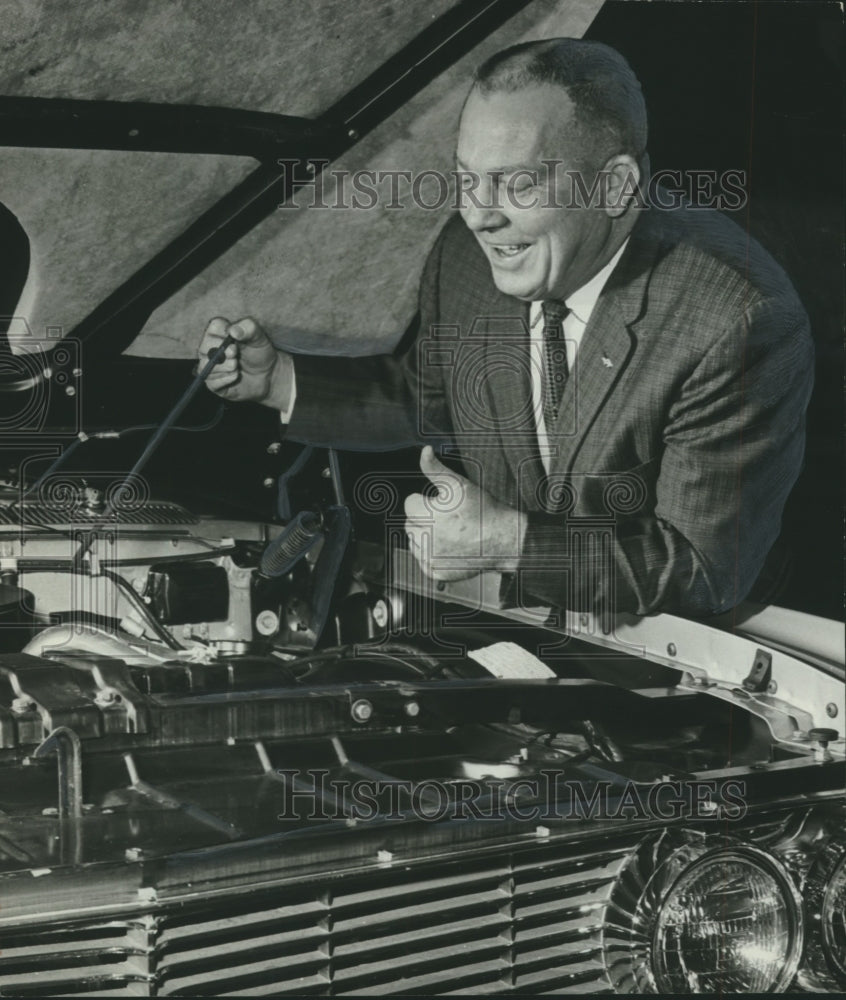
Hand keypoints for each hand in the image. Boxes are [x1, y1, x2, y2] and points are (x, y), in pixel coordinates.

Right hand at [198, 316, 292, 407]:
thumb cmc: (260, 353)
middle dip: (222, 352)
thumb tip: (233, 330)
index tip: (235, 339)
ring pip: (205, 366)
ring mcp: (209, 366)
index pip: (213, 327)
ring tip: (237, 366)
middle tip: (235, 353)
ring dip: (225, 366)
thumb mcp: (259, 338)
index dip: (225, 333)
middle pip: (204, 347)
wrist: (268, 376)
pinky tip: (236, 376)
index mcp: (220, 333)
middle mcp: (210, 348)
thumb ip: (249, 328)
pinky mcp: (213, 383)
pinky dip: (226, 379)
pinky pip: (211, 382)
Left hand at [404, 446, 526, 581]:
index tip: (444, 505)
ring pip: (413, 543)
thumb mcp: (459, 484)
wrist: (504, 540)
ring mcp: (430, 558)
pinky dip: (432, 556)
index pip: (410, 504)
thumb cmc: (483, 510)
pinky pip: (422, 562)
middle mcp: (425, 539)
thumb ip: (435, 468)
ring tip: (449, 534)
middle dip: (424, 519)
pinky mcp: (435, 573)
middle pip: (409, 524)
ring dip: (425, 537)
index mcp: (426, 515)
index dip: (427, 502)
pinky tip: (449, 549)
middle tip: (448, 519)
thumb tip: (424, 451)